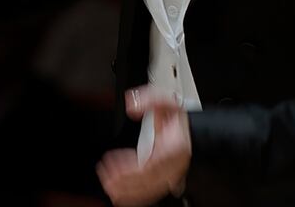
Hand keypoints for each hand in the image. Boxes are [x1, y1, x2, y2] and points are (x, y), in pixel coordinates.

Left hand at [96, 85, 192, 206]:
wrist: (187, 128)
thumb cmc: (175, 118)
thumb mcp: (164, 102)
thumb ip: (148, 100)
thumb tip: (131, 105)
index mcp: (174, 148)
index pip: (152, 164)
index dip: (132, 167)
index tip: (114, 162)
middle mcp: (174, 166)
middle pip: (150, 181)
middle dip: (126, 182)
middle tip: (107, 178)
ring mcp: (170, 175)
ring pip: (149, 190)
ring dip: (128, 191)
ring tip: (109, 186)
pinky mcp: (164, 180)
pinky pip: (150, 192)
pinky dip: (134, 194)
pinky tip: (120, 193)